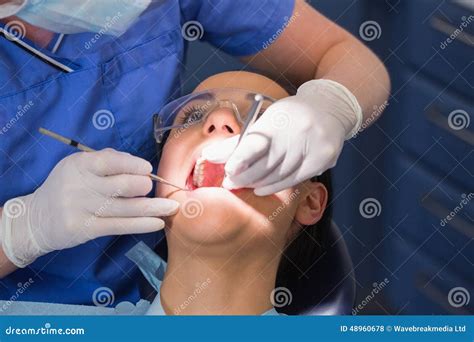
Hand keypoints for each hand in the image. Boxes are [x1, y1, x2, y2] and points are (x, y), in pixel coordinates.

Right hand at [1, 148, 178, 267]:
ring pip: (127, 208)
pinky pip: (121, 226)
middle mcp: (80, 186)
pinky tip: (158, 223)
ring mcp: (83, 209)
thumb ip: (106, 160)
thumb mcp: (78, 167)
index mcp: (80, 165)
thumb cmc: (66, 188)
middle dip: (144, 187)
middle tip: (150, 189)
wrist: (35, 219)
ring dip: (154, 208)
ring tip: (172, 207)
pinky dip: (142, 224)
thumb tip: (138, 164)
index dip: (134, 165)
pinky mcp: (86, 229)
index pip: (111, 162)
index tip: (148, 169)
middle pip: (123, 186)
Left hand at [202, 79, 361, 195]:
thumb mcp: (266, 120)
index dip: (241, 159)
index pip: (257, 142)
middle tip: (229, 182)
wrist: (330, 108)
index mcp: (279, 119)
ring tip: (243, 185)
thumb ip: (239, 141)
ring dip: (257, 183)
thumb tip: (210, 156)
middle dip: (244, 176)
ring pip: (278, 176)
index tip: (228, 170)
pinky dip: (274, 187)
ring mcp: (312, 148)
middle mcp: (297, 133)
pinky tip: (261, 189)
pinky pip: (293, 180)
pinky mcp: (322, 160)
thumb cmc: (290, 116)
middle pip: (266, 164)